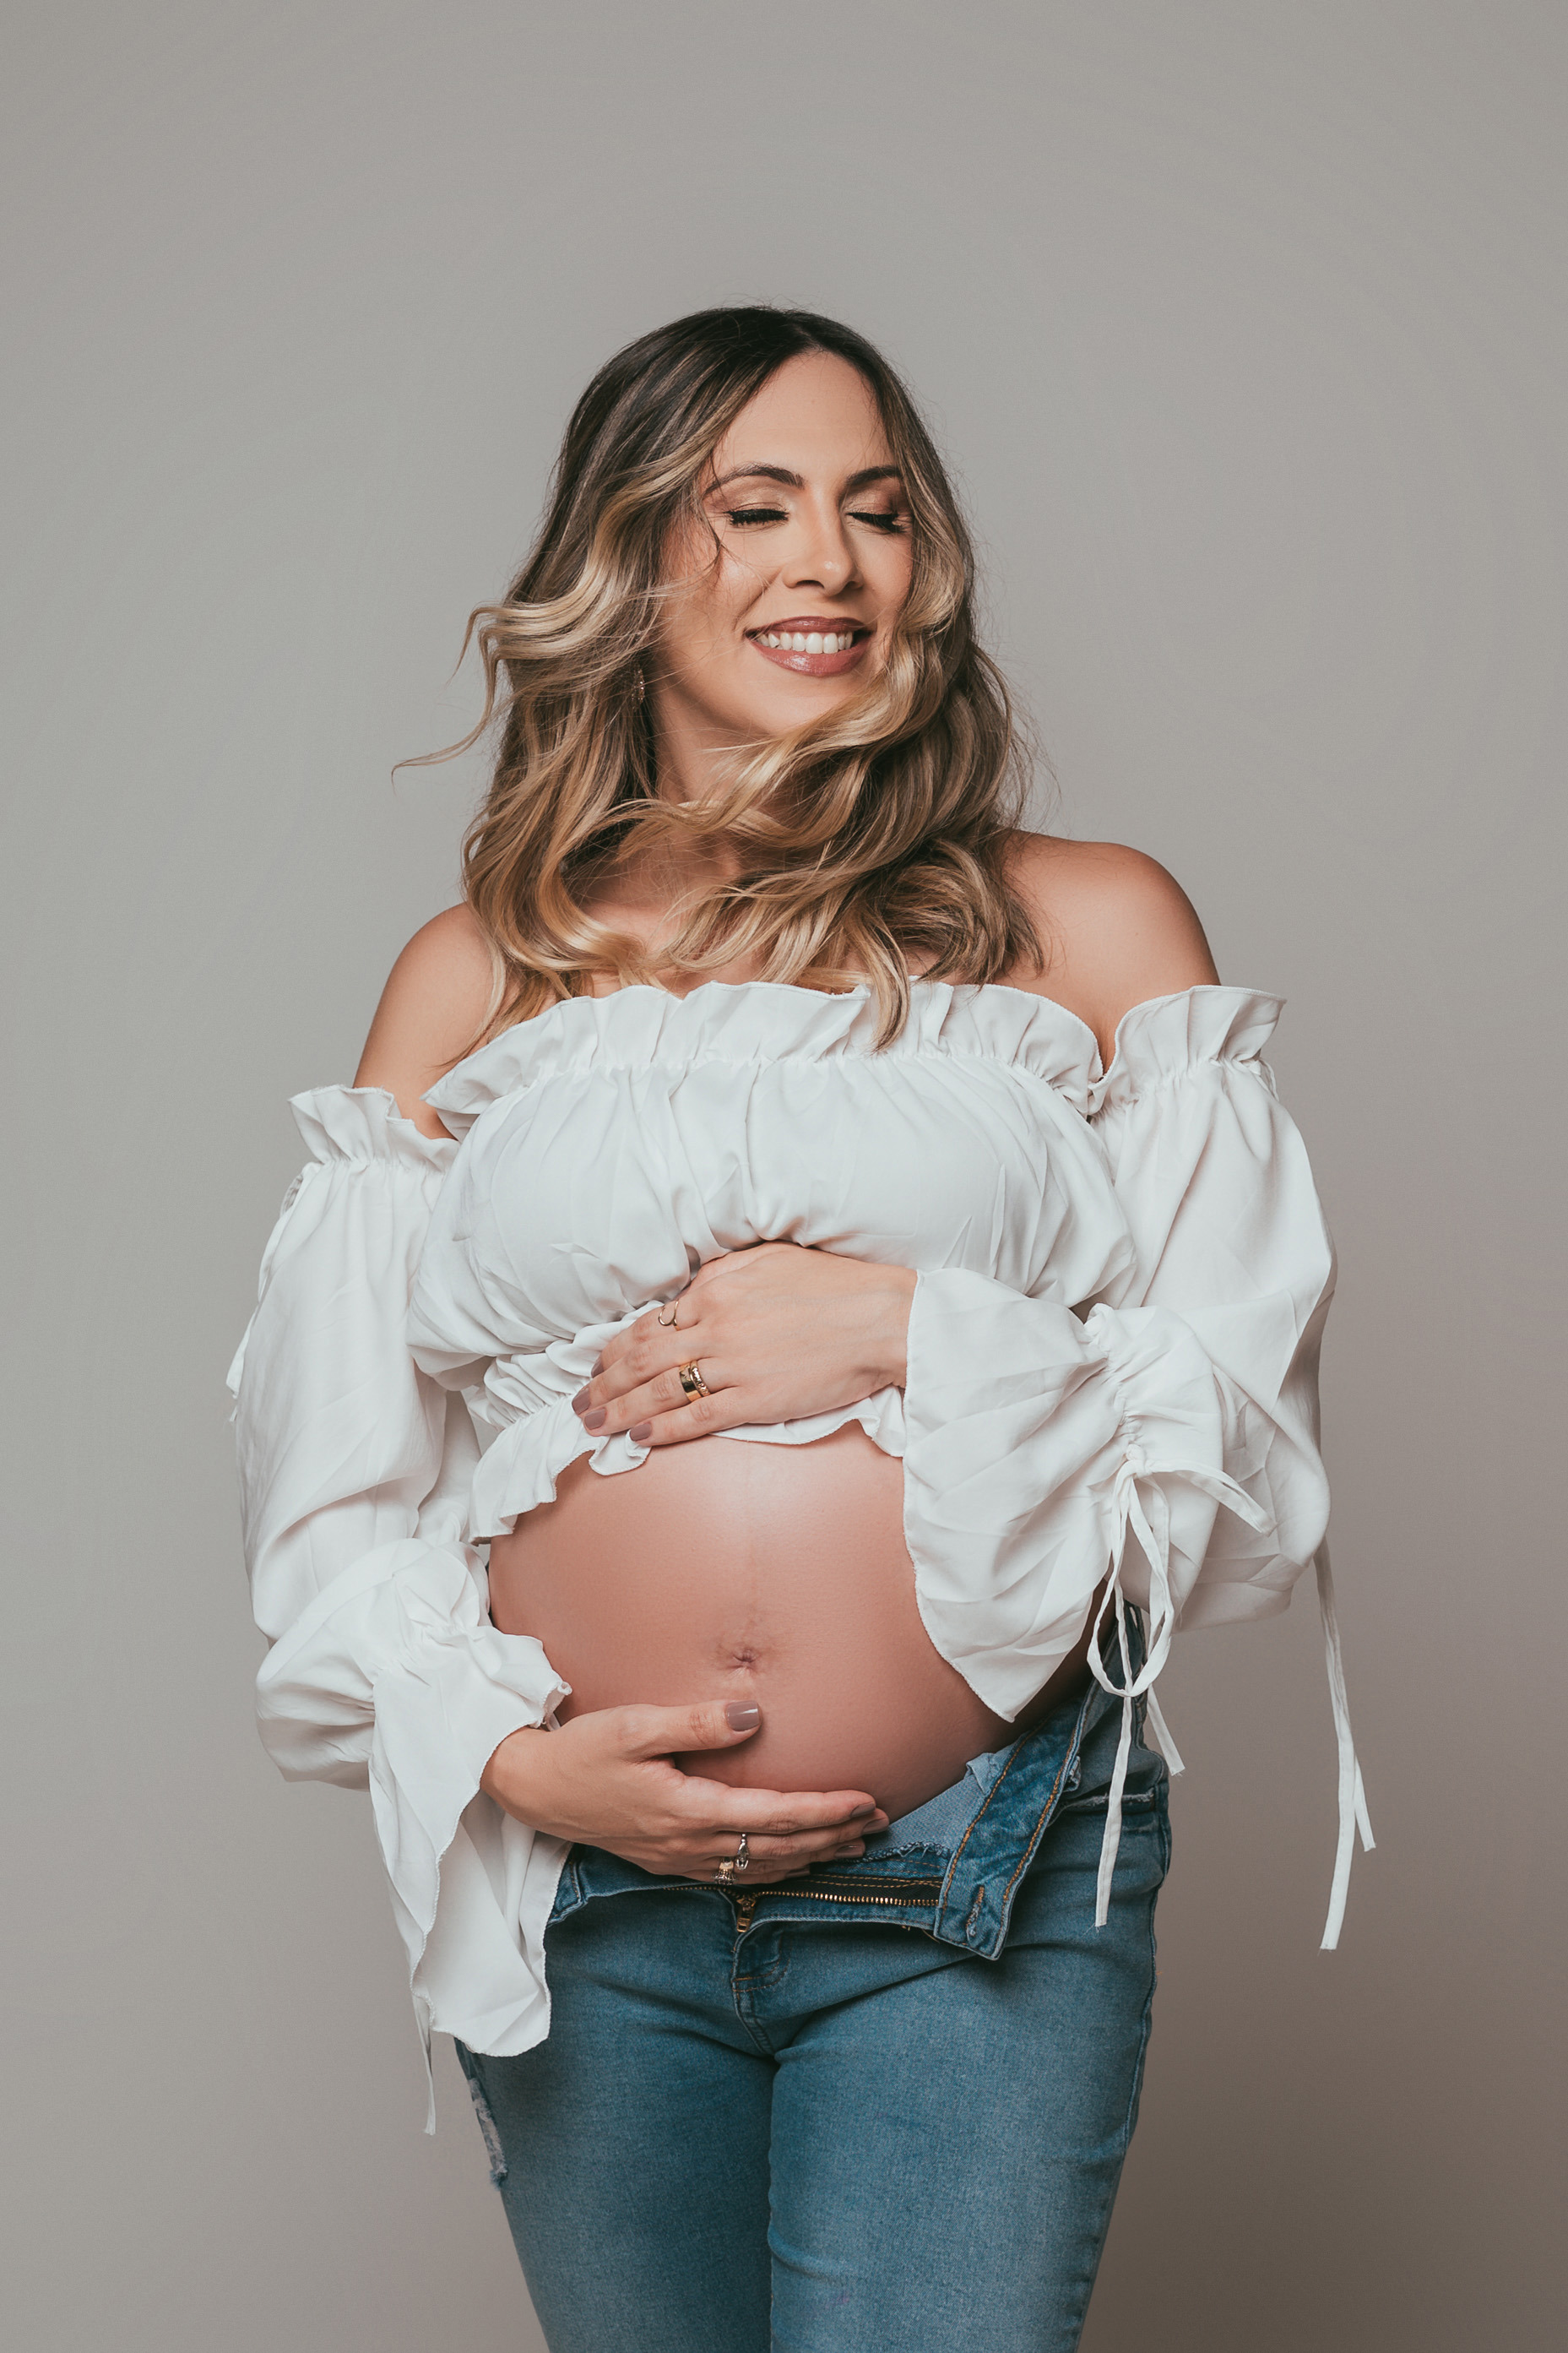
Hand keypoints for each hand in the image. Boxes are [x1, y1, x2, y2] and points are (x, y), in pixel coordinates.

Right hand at [481, 1699, 887, 1885]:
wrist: (535, 1790)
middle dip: (833, 1836)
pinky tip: (792, 1859)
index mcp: (688, 1811)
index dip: (825, 1811)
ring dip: (812, 1855)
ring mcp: (681, 1858)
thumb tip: (755, 1716)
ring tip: (854, 1843)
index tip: (865, 1800)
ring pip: (762, 1867)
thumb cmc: (583, 1752)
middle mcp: (691, 1844)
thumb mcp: (634, 1726)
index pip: (774, 1817)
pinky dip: (776, 1868)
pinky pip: (737, 1874)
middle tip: (880, 1821)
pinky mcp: (670, 1861)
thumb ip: (695, 1722)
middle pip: (779, 1848)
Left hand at [570, 1242, 915, 1447]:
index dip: (615, 1348)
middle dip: (602, 1383)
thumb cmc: (832, 1285)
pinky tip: (637, 1437)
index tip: (597, 1364)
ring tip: (592, 1423)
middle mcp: (714, 1326)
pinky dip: (661, 1430)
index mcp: (714, 1290)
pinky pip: (695, 1418)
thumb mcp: (768, 1259)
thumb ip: (721, 1277)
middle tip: (578, 1400)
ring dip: (617, 1410)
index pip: (649, 1323)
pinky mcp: (754, 1400)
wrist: (881, 1318)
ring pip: (658, 1391)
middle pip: (641, 1360)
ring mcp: (732, 1366)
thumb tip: (687, 1294)